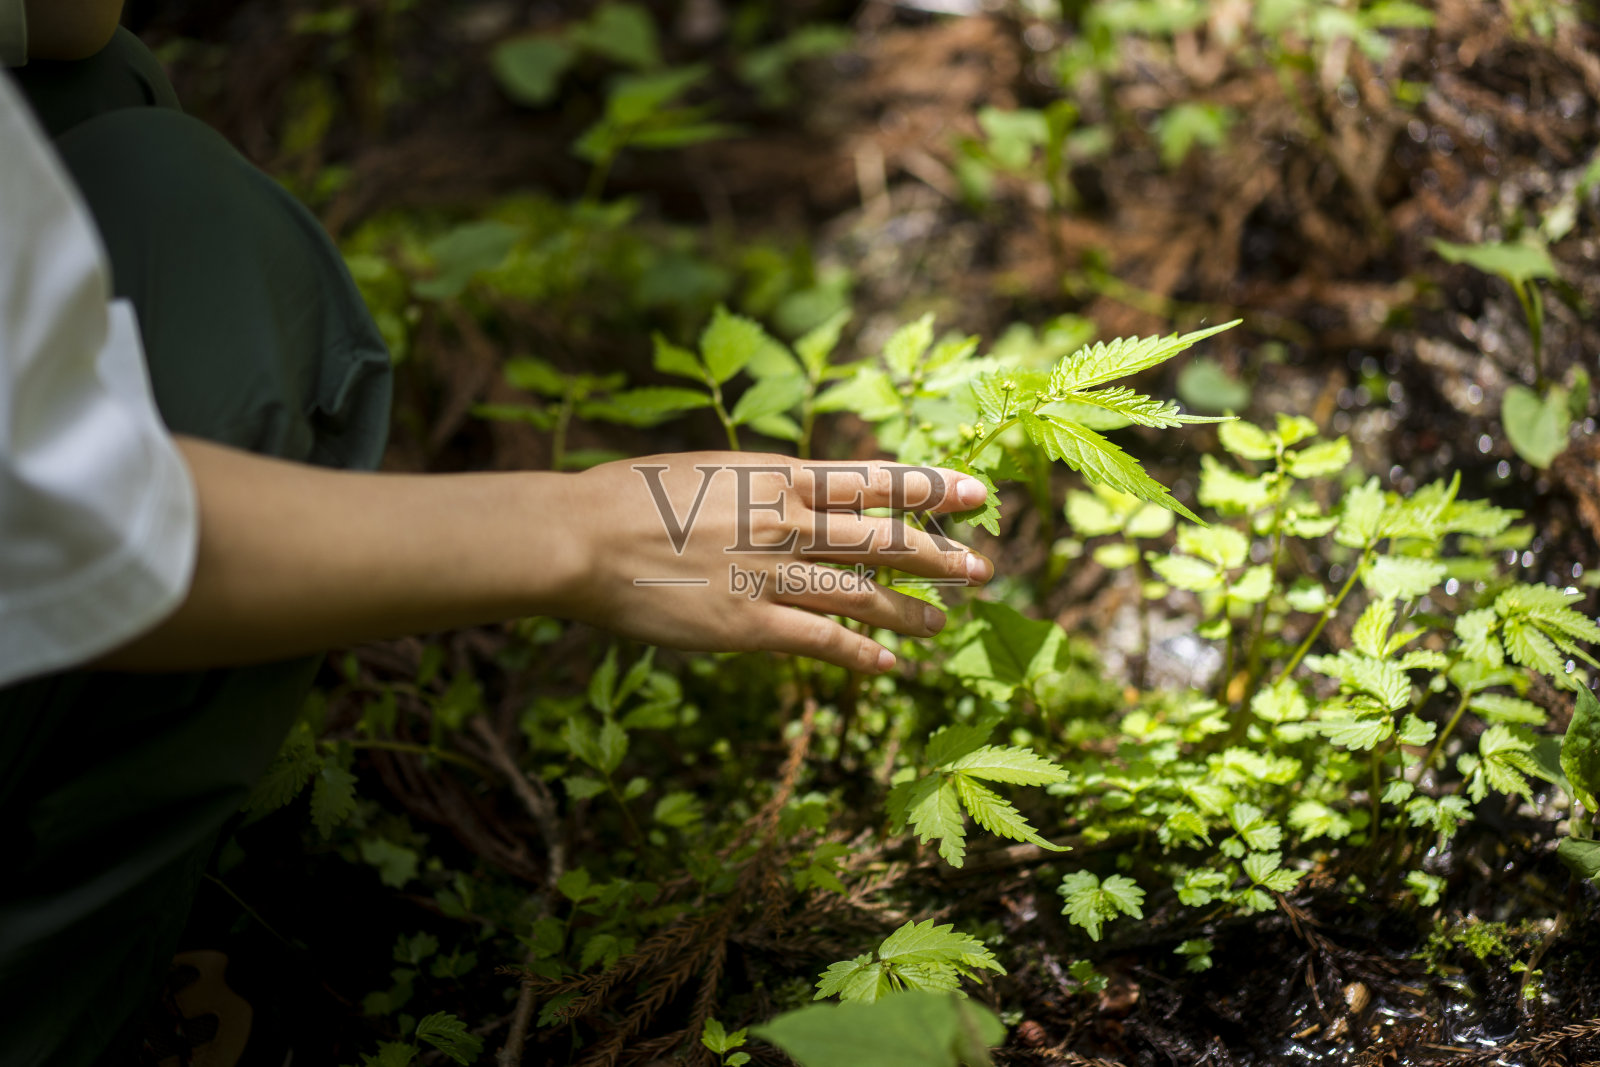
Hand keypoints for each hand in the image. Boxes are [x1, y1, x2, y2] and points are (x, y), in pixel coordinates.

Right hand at [560, 453, 993, 672]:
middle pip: (884, 540)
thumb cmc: (632, 495)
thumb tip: (793, 489)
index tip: (978, 495)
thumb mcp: (709, 469)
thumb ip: (759, 484)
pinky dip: (860, 654)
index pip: (875, 481)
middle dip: (939, 556)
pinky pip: (821, 640)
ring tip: (943, 624)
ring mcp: (773, 574)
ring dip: (909, 612)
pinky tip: (888, 667)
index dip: (932, 489)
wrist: (587, 536)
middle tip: (982, 568)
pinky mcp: (751, 625)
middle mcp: (790, 522)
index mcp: (780, 475)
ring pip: (862, 594)